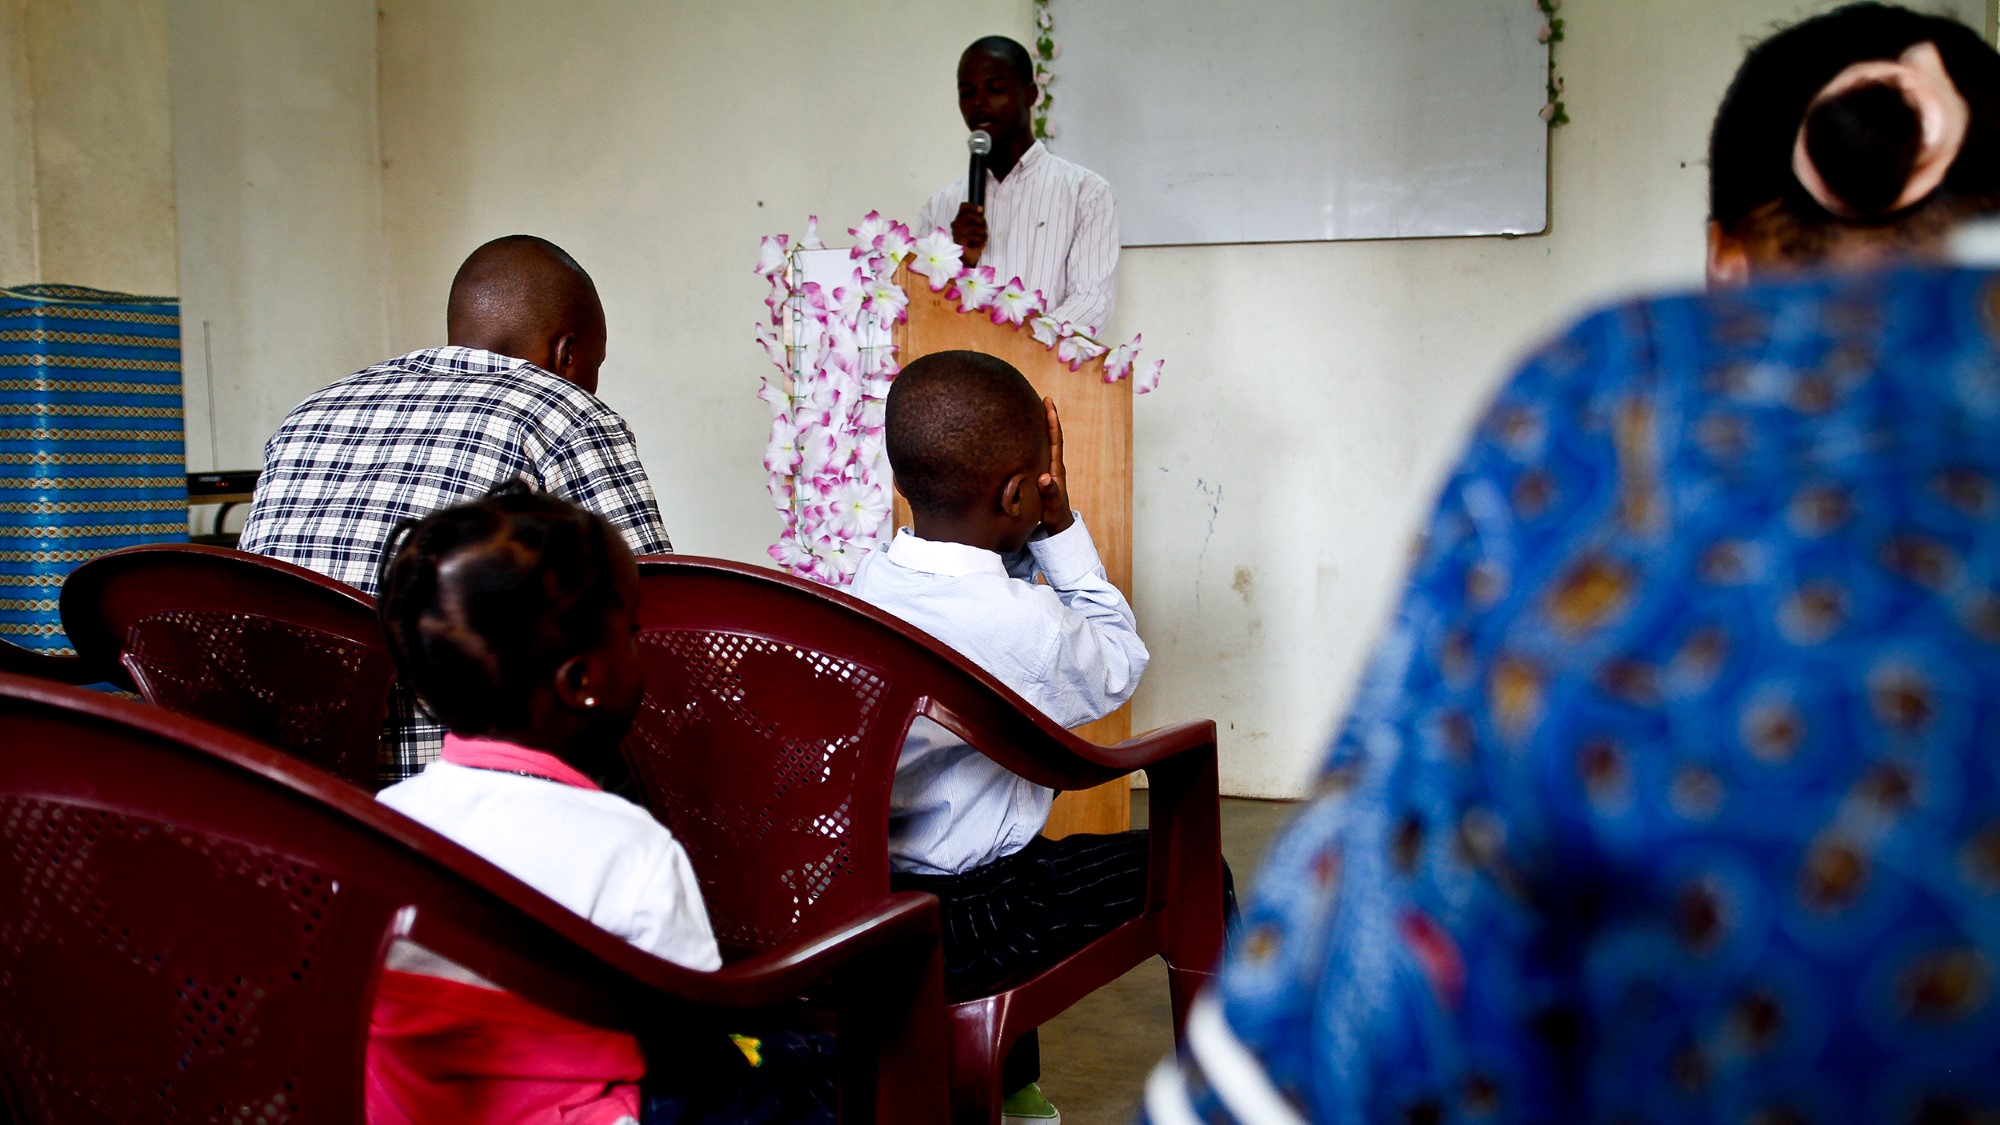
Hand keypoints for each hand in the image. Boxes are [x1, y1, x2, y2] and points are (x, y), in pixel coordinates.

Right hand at [951, 203, 987, 265]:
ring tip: (982, 239)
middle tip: (984, 228)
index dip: (973, 206)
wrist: (969, 259)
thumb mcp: (978, 228)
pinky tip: (979, 244)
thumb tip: (981, 208)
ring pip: (972, 226)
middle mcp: (955, 224)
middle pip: (969, 215)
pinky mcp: (958, 241)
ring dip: (982, 233)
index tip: (981, 209)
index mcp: (960, 219)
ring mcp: (956, 232)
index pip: (963, 206)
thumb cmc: (974, 242)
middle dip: (980, 221)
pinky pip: (972, 236)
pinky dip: (979, 240)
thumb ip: (978, 218)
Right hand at [1037, 396, 1073, 532]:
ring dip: (1042, 426)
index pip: (1055, 440)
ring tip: (1034, 412)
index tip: (1049, 405)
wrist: (1058, 525)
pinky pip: (1039, 451)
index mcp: (1056, 468)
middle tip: (1044, 399)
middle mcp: (1053, 465)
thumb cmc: (1054, 515)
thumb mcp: (1051, 505)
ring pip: (1046, 442)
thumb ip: (1049, 492)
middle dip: (1048, 417)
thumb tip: (1045, 477)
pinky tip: (1027, 436)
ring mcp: (1049, 468)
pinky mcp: (1043, 473)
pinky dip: (1035, 440)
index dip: (1052, 422)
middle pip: (1052, 436)